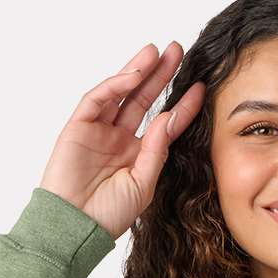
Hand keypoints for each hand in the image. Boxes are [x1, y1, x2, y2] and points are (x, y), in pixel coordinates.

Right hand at [39, 41, 204, 239]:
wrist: (76, 226)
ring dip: (138, 71)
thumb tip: (168, 117)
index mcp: (137, 155)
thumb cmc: (109, 214)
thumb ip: (157, 150)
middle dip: (160, 75)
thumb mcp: (143, 184)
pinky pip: (98, 99)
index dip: (181, 106)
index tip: (200, 88)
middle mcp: (119, 139)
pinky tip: (133, 75)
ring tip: (156, 52)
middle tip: (178, 51)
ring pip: (121, 93)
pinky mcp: (79, 126)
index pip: (164, 123)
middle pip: (143, 99)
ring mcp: (99, 130)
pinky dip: (115, 85)